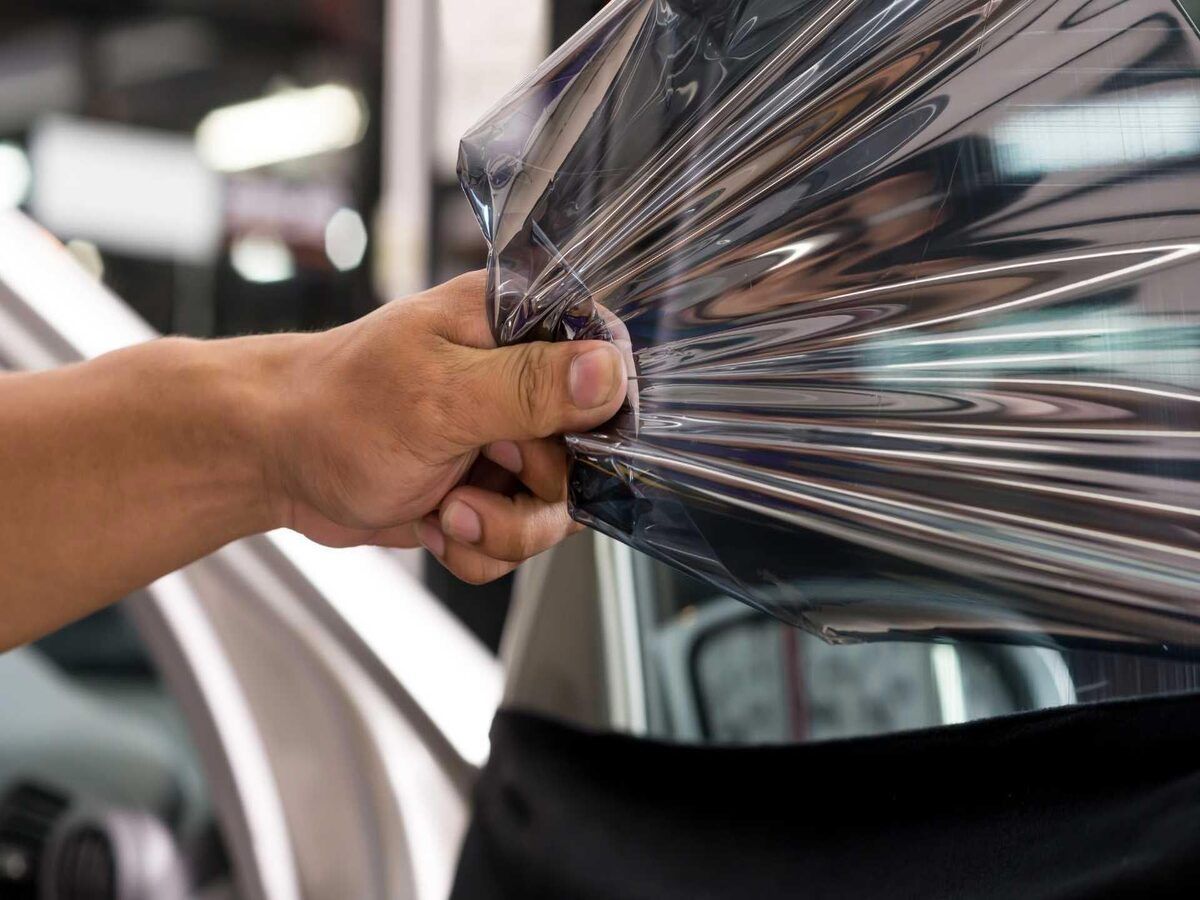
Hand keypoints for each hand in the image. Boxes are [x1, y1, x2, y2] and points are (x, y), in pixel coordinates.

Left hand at [266, 271, 628, 582]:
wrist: (273, 459)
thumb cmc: (336, 408)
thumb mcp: (438, 397)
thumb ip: (530, 386)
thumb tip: (610, 374)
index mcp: (516, 328)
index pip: (609, 362)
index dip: (600, 419)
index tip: (557, 445)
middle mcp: (521, 381)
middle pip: (590, 457)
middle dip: (533, 493)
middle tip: (479, 473)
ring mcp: (507, 439)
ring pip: (556, 511)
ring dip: (501, 530)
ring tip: (445, 509)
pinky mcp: (487, 488)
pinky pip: (518, 538)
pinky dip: (477, 547)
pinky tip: (434, 521)